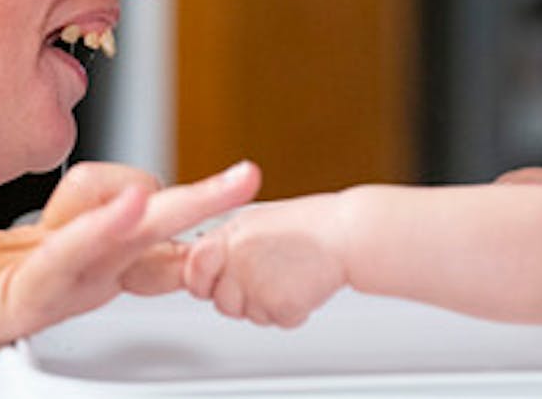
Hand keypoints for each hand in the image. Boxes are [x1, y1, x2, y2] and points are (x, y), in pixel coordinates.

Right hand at [0, 160, 260, 396]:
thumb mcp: (42, 275)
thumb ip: (89, 255)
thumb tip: (133, 229)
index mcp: (85, 252)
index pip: (150, 223)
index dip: (196, 209)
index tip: (239, 193)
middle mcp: (75, 250)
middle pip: (151, 214)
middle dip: (205, 197)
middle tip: (249, 176)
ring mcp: (52, 262)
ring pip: (123, 224)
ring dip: (173, 207)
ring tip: (219, 190)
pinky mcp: (24, 279)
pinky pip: (72, 250)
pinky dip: (102, 228)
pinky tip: (130, 212)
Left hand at [183, 193, 346, 327]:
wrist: (346, 233)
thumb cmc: (309, 224)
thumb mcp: (256, 220)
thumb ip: (227, 243)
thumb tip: (205, 260)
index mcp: (228, 236)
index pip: (195, 271)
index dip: (207, 279)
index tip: (223, 278)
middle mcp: (237, 261)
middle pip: (222, 302)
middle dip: (243, 296)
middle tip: (271, 275)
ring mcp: (257, 285)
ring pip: (251, 315)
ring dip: (269, 305)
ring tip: (291, 275)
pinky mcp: (280, 305)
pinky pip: (278, 321)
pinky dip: (294, 310)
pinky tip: (304, 285)